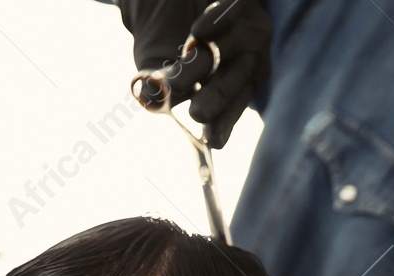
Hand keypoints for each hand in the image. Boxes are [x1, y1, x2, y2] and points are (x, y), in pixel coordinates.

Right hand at [116, 0, 271, 148]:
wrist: (170, 1)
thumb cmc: (165, 37)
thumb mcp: (157, 66)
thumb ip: (156, 83)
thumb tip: (149, 97)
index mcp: (233, 80)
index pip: (232, 105)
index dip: (224, 123)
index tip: (213, 142)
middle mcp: (244, 57)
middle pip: (233, 79)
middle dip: (216, 98)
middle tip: (197, 114)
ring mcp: (244, 28)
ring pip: (229, 48)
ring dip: (204, 65)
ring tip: (177, 82)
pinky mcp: (239, 2)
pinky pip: (234, 9)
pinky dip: (218, 21)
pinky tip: (200, 32)